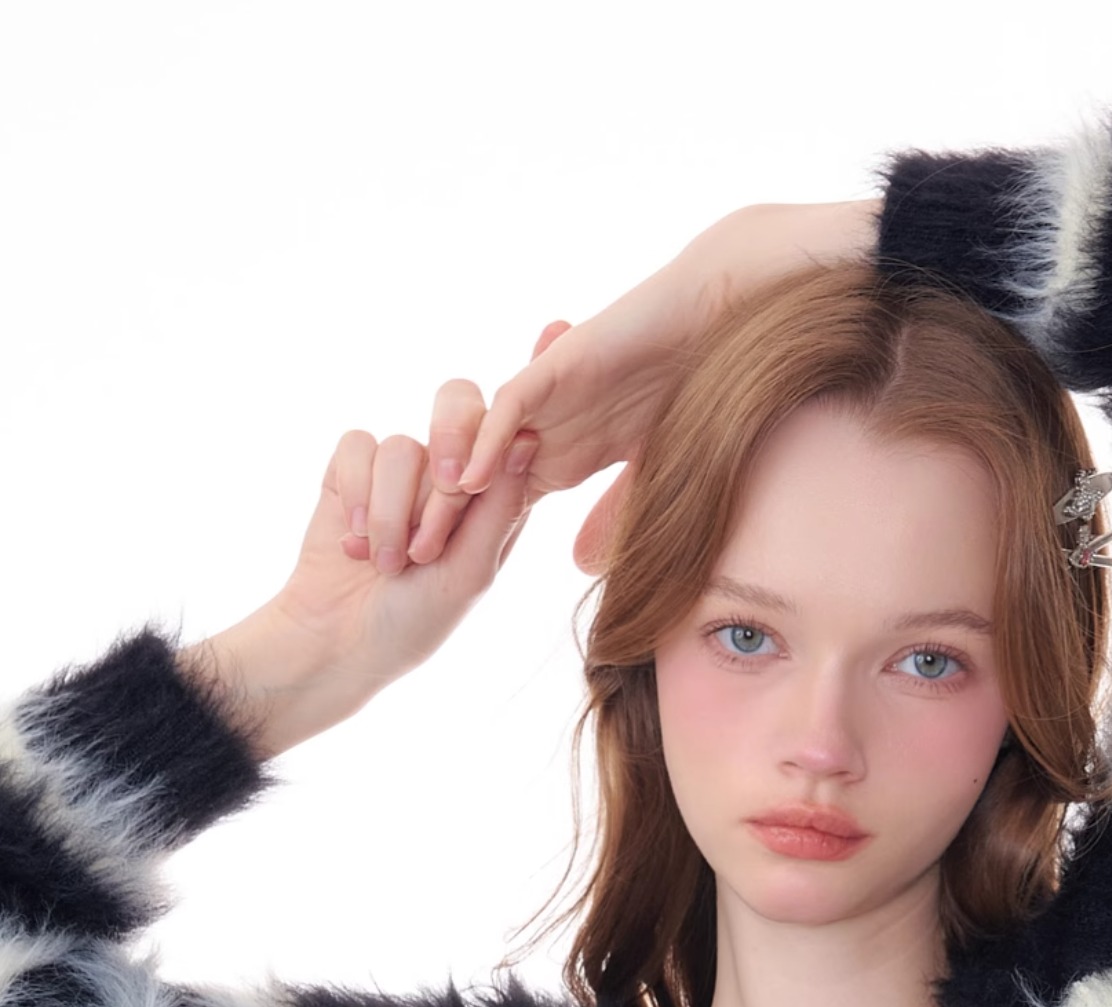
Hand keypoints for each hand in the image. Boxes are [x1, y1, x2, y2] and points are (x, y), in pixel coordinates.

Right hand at [182, 368, 551, 759]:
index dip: (533, 374)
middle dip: (453, 442)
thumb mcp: (470, 573)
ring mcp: (398, 470)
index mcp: (492, 497)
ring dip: (396, 511)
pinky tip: (358, 543)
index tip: (557, 329)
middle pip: (458, 405)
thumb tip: (526, 436)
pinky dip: (359, 499)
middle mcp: (447, 473)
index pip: (515, 426)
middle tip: (453, 488)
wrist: (338, 641)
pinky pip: (359, 448)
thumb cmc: (414, 622)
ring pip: (404, 446)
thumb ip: (499, 505)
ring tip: (390, 563)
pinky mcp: (349, 470)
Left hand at [432, 200, 880, 576]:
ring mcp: (547, 394)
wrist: (718, 315)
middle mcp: (543, 424)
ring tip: (417, 534)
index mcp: (561, 451)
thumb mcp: (650, 476)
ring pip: (478, 445)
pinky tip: (467, 477)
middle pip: (472, 480)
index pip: (497, 504)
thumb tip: (580, 562)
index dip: (463, 542)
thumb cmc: (694, 389)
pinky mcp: (560, 365)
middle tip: (393, 565)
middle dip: (434, 522)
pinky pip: (512, 405)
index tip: (428, 587)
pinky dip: (489, 440)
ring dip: (446, 491)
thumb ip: (614, 515)